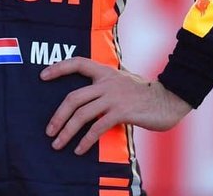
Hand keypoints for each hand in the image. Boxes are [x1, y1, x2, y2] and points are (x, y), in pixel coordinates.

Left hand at [41, 57, 191, 153]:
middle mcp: (106, 82)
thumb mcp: (123, 80)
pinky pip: (97, 127)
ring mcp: (113, 97)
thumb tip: (90, 95)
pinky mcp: (121, 112)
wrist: (170, 99)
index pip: (77, 63)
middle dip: (58, 116)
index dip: (58, 68)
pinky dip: (86, 140)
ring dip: (67, 131)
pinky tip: (79, 149)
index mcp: (105, 72)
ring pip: (82, 114)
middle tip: (49, 130)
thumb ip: (106, 84)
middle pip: (73, 98)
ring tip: (57, 143)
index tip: (43, 76)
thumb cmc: (146, 92)